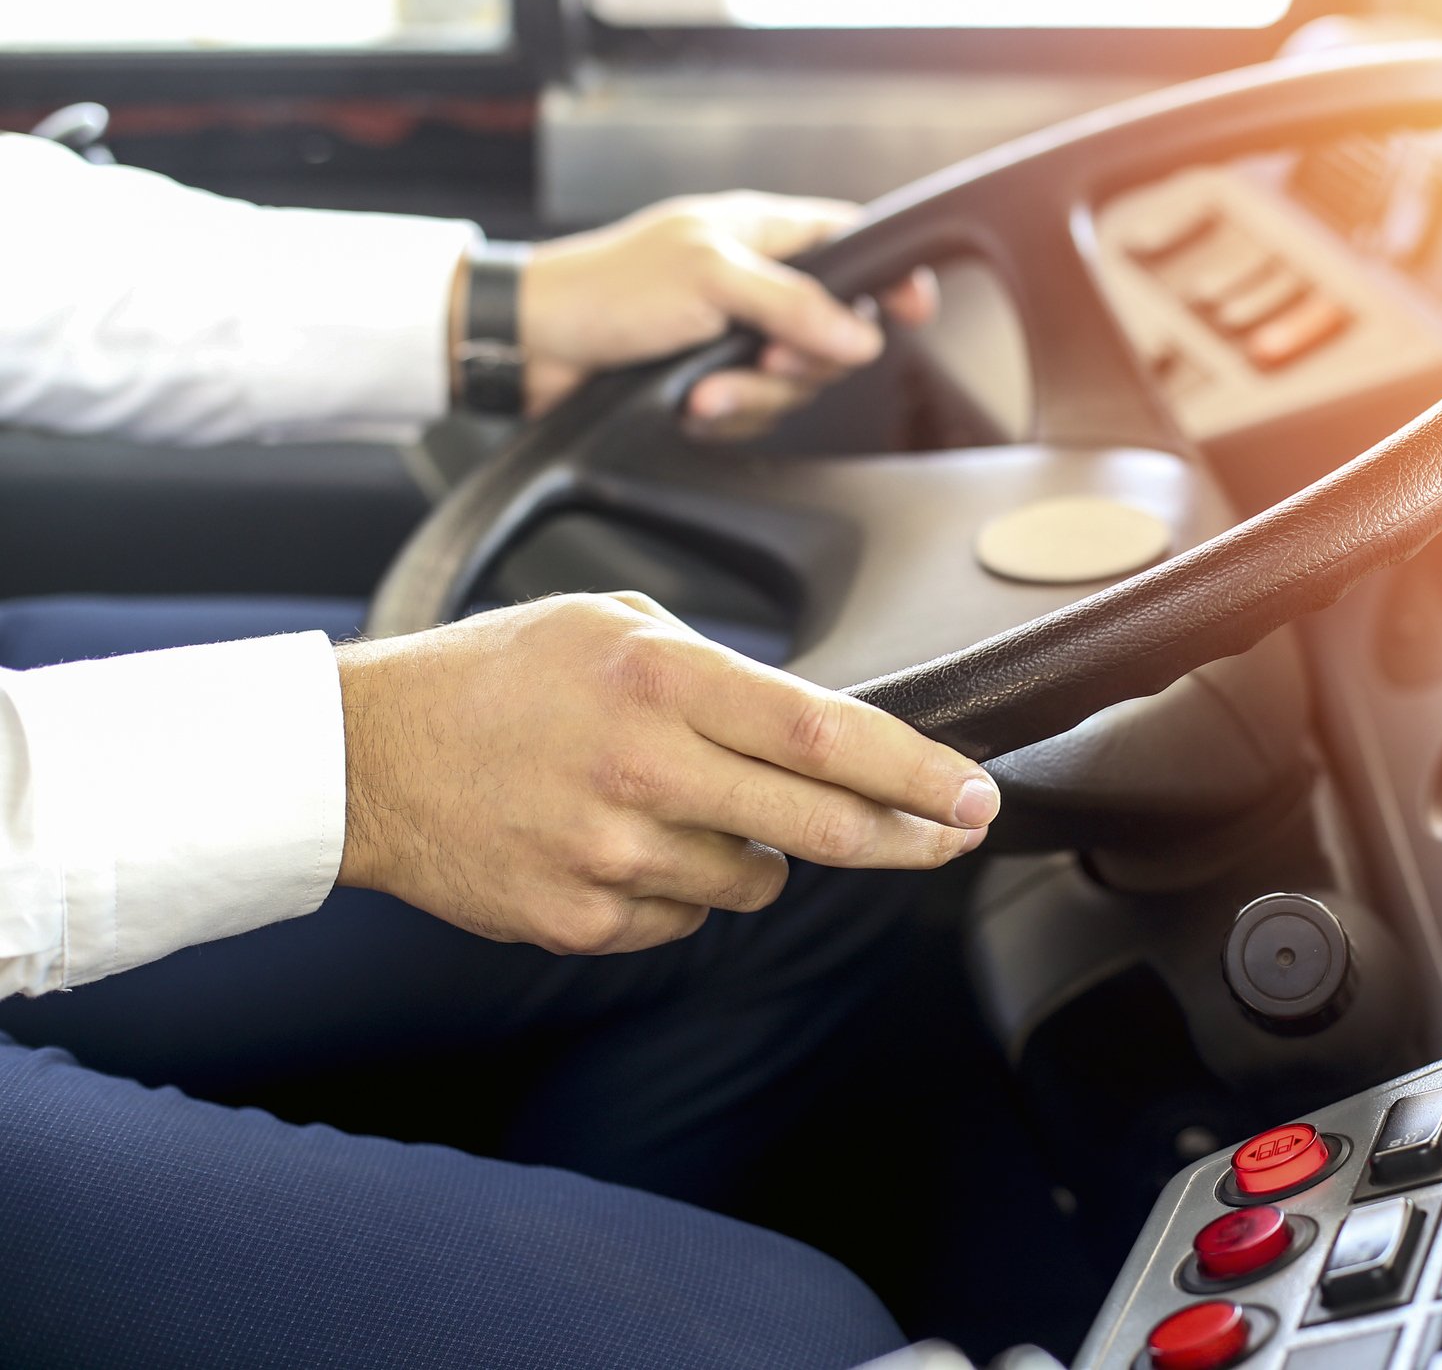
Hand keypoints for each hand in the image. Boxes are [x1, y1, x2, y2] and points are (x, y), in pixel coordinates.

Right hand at [335, 593, 996, 955]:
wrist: (363, 760)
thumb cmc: (493, 678)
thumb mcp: (612, 624)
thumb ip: (720, 669)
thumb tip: (818, 725)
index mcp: (661, 681)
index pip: (826, 736)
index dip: (917, 773)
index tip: (974, 795)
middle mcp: (646, 771)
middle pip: (822, 826)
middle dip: (907, 838)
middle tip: (950, 835)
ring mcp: (614, 857)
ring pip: (758, 880)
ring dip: (756, 851)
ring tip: (678, 803)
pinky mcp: (583, 921)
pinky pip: (687, 919)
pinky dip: (681, 887)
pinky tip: (621, 841)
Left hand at [513, 192, 936, 429]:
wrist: (533, 347)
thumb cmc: (607, 289)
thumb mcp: (710, 280)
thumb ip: (794, 303)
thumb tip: (863, 335)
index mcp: (763, 232)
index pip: (854, 244)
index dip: (890, 277)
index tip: (912, 310)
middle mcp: (757, 283)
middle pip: (834, 332)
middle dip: (799, 360)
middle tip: (764, 355)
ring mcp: (736, 334)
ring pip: (794, 382)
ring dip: (751, 395)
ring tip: (704, 392)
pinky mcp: (713, 381)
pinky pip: (755, 412)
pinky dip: (725, 416)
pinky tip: (688, 408)